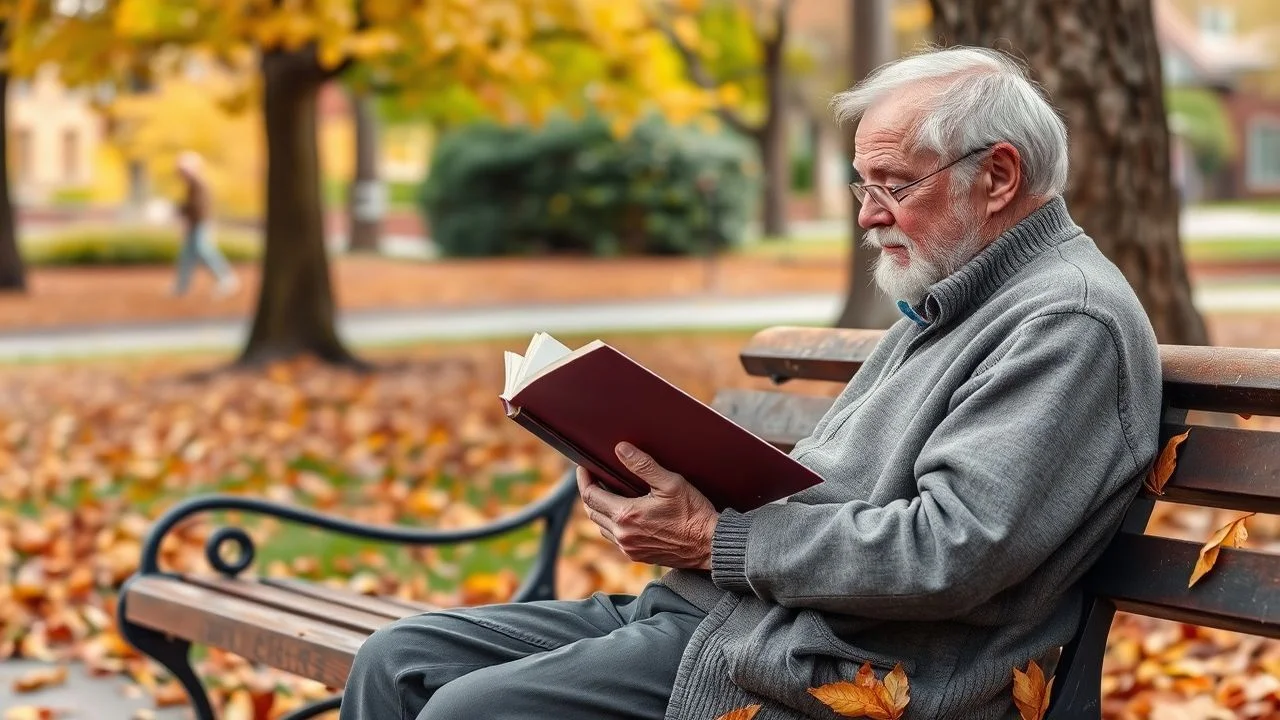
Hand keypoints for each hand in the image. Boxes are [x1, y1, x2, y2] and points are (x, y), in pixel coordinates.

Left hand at [576, 442, 718, 569]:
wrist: (710, 545)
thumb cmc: (694, 513)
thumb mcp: (670, 483)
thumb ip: (643, 465)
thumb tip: (621, 449)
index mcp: (627, 515)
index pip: (591, 496)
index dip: (584, 479)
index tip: (584, 468)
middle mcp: (623, 535)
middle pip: (592, 512)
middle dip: (590, 493)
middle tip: (594, 477)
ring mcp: (629, 548)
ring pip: (602, 527)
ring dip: (600, 510)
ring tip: (607, 493)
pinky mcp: (637, 556)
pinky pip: (615, 538)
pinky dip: (612, 524)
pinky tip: (623, 514)